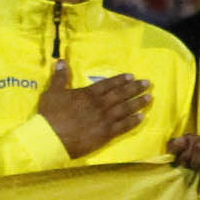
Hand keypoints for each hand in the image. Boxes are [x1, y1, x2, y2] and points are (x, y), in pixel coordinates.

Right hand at [37, 61, 151, 158]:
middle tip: (147, 84)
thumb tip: (61, 61)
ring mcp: (104, 120)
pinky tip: (142, 118)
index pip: (108, 84)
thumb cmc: (50, 115)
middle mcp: (100, 105)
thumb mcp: (53, 92)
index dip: (120, 80)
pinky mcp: (106, 134)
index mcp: (88, 94)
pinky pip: (123, 127)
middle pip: (121, 94)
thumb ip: (60, 77)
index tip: (131, 76)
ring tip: (149, 98)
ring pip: (125, 109)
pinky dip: (133, 122)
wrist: (51, 138)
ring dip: (138, 103)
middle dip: (135, 88)